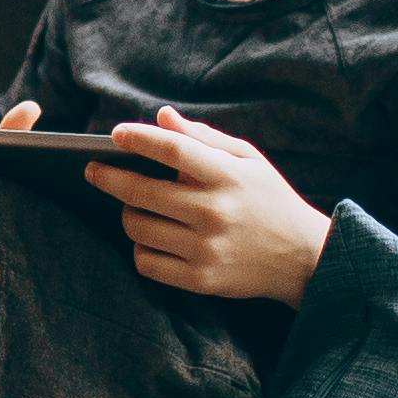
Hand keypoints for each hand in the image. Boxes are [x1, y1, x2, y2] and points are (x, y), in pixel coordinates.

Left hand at [87, 109, 331, 305]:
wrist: (304, 258)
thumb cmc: (269, 200)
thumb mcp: (248, 160)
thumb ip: (203, 137)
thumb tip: (162, 117)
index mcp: (227, 176)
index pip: (172, 149)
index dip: (138, 138)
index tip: (115, 134)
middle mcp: (214, 212)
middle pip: (141, 191)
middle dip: (107, 177)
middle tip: (93, 170)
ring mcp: (206, 249)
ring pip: (137, 227)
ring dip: (127, 212)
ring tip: (133, 204)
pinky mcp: (201, 279)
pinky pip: (146, 262)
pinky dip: (140, 247)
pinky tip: (148, 236)